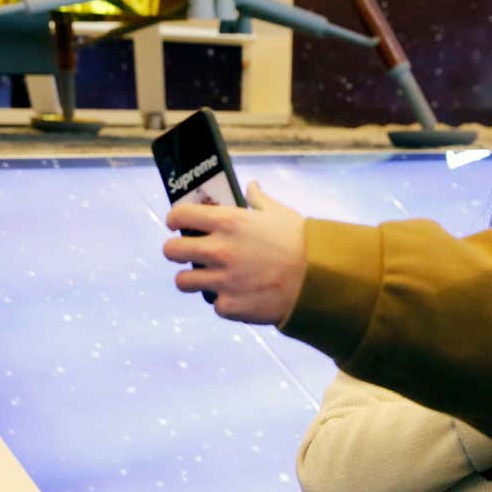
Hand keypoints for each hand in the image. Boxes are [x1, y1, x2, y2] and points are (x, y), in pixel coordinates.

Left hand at [163, 182, 306, 323]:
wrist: (320, 281)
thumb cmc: (302, 243)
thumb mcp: (281, 214)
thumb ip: (259, 199)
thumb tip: (251, 186)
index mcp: (228, 222)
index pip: (180, 216)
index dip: (175, 219)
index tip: (176, 223)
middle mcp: (219, 250)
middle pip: (171, 250)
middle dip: (175, 249)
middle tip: (186, 251)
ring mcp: (222, 280)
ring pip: (183, 281)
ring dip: (192, 279)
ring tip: (206, 277)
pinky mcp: (229, 305)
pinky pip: (214, 303)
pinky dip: (224, 300)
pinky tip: (238, 294)